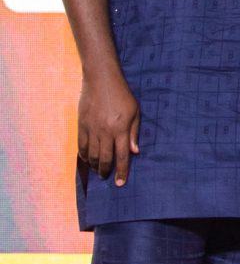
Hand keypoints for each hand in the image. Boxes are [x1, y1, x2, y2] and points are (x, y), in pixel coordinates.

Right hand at [77, 68, 139, 187]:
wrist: (101, 79)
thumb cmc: (122, 94)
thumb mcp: (135, 111)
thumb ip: (134, 132)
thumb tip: (135, 152)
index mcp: (121, 129)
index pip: (122, 156)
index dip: (122, 171)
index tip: (120, 184)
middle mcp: (105, 131)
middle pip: (105, 158)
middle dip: (106, 171)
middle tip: (106, 178)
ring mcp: (91, 128)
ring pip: (92, 154)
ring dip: (94, 165)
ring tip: (97, 170)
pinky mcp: (81, 124)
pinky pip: (81, 145)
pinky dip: (84, 155)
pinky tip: (87, 160)